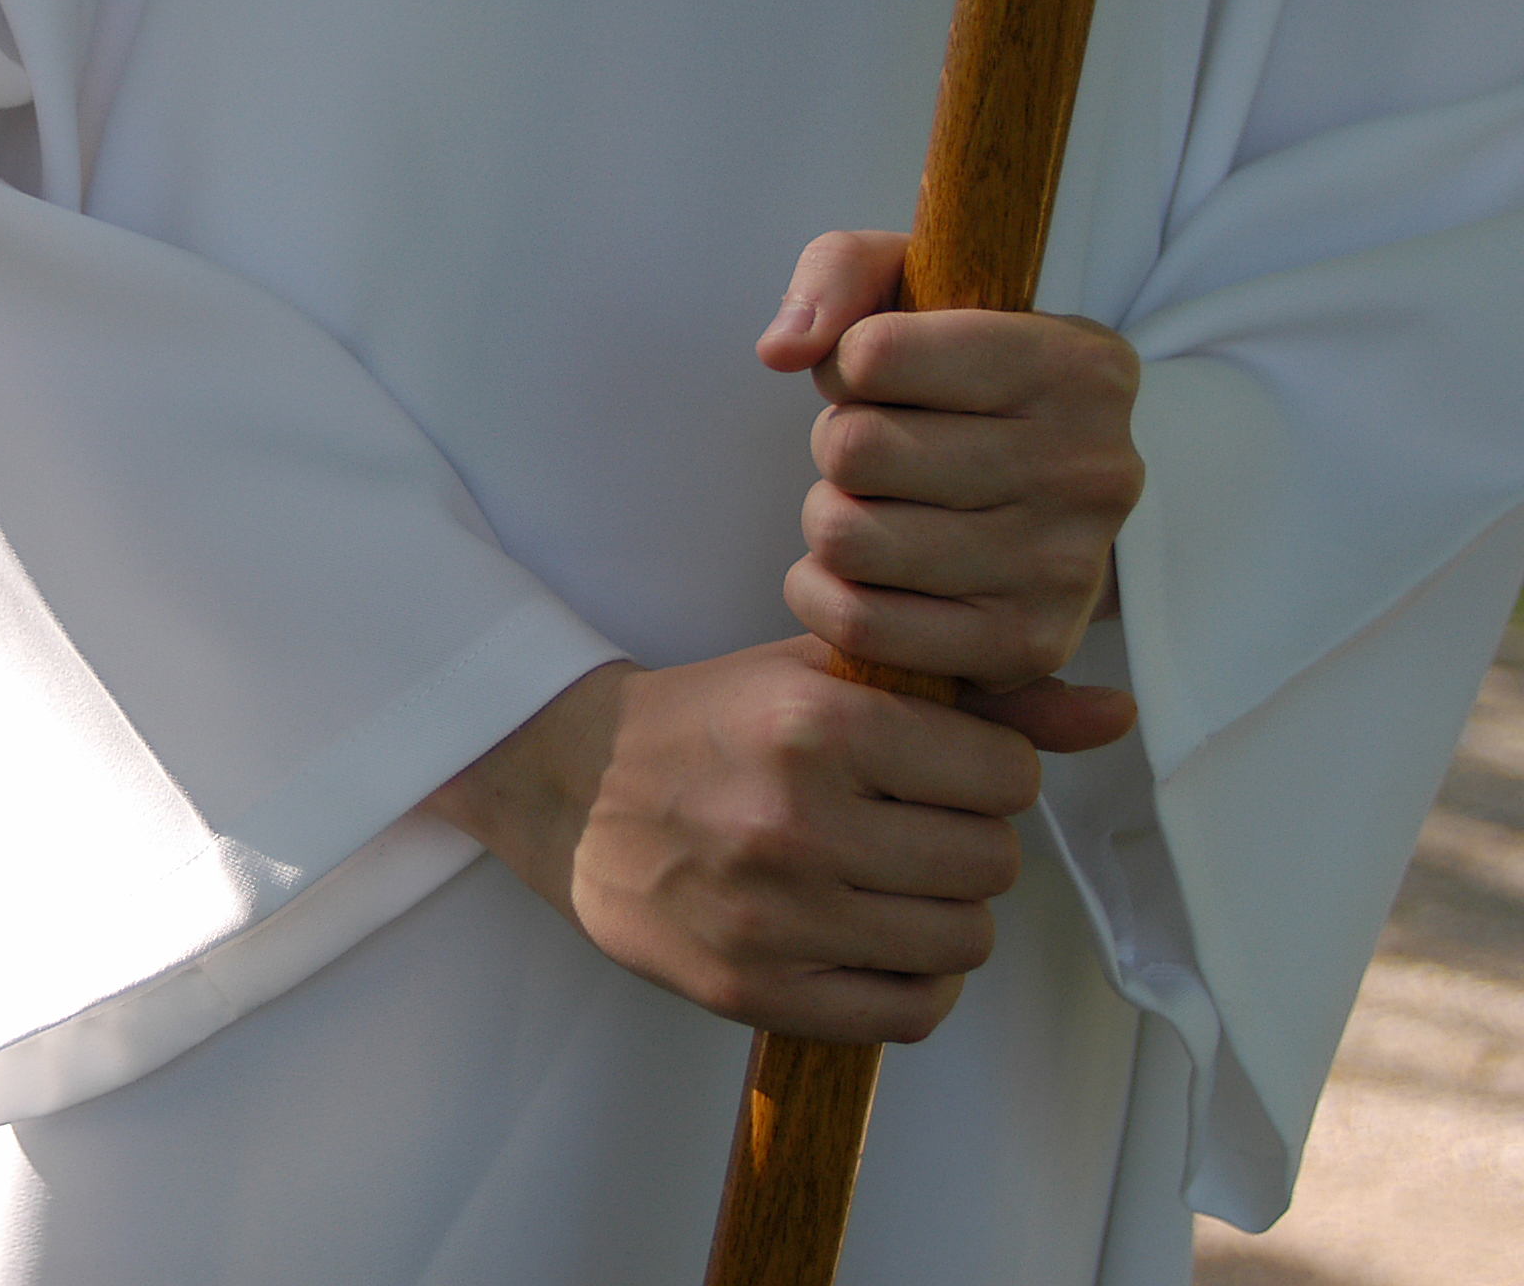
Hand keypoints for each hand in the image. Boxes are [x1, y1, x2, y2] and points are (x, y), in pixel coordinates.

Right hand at [427, 639, 1131, 1042]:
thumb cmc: (712, 723)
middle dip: (967, 841)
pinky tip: (875, 937)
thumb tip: (1117, 712)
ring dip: (946, 913)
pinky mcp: (754, 990)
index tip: (944, 769)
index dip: (990, 773)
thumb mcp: (828, 678)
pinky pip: (910, 1012)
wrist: (573, 789)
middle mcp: (797, 824)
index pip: (1005, 778)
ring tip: (892, 880)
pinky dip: (914, 980)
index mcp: (817, 729)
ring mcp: (775, 918)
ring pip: (964, 941)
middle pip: (992, 862)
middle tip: (910, 824)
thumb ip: (979, 697)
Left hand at [758, 230, 1144, 701]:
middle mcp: (1092, 468)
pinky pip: (859, 625)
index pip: (876, 354)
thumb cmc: (968, 384)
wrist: (1061, 499)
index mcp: (1079, 365)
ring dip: (831, 520)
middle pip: (855, 452)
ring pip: (846, 538)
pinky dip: (823, 596)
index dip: (847, 364)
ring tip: (877, 506)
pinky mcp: (1029, 646)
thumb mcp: (917, 288)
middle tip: (877, 452)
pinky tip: (858, 572)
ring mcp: (1066, 565)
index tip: (880, 376)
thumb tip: (782, 350)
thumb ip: (839, 274)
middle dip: (838, 445)